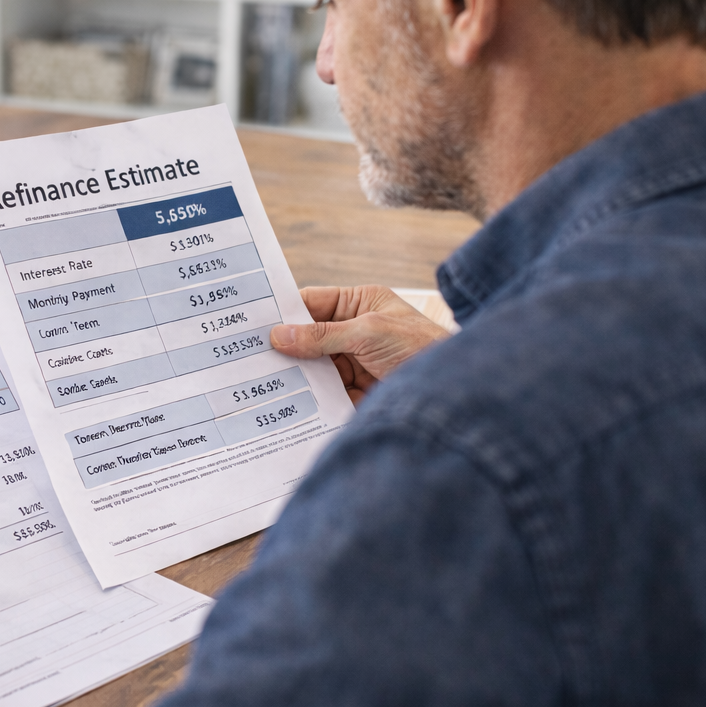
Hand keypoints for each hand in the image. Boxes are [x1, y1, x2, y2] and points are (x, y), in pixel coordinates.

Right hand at [269, 286, 449, 403]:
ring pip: (313, 367)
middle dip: (285, 346)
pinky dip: (307, 398)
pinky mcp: (357, 392)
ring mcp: (356, 363)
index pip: (313, 304)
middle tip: (249, 354)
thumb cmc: (421, 348)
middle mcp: (356, 331)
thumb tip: (279, 335)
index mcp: (361, 304)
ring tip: (261, 379)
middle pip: (309, 337)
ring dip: (294, 374)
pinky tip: (285, 402)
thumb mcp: (368, 332)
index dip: (285, 312)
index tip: (254, 322)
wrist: (456, 394)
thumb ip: (322, 335)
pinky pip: (324, 393)